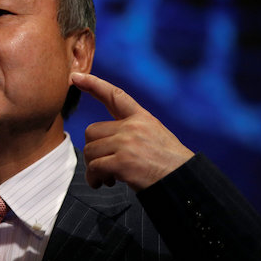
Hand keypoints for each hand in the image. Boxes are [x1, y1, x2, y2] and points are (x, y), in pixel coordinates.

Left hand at [71, 73, 192, 191]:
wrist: (184, 181)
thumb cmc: (169, 165)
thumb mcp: (155, 136)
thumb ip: (132, 131)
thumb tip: (105, 140)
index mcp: (142, 118)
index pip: (114, 96)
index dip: (94, 84)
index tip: (76, 77)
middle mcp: (133, 127)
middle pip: (92, 131)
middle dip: (93, 149)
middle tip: (102, 165)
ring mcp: (127, 143)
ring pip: (90, 150)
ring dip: (93, 167)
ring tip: (106, 178)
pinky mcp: (122, 162)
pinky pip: (94, 168)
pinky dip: (94, 178)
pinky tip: (103, 183)